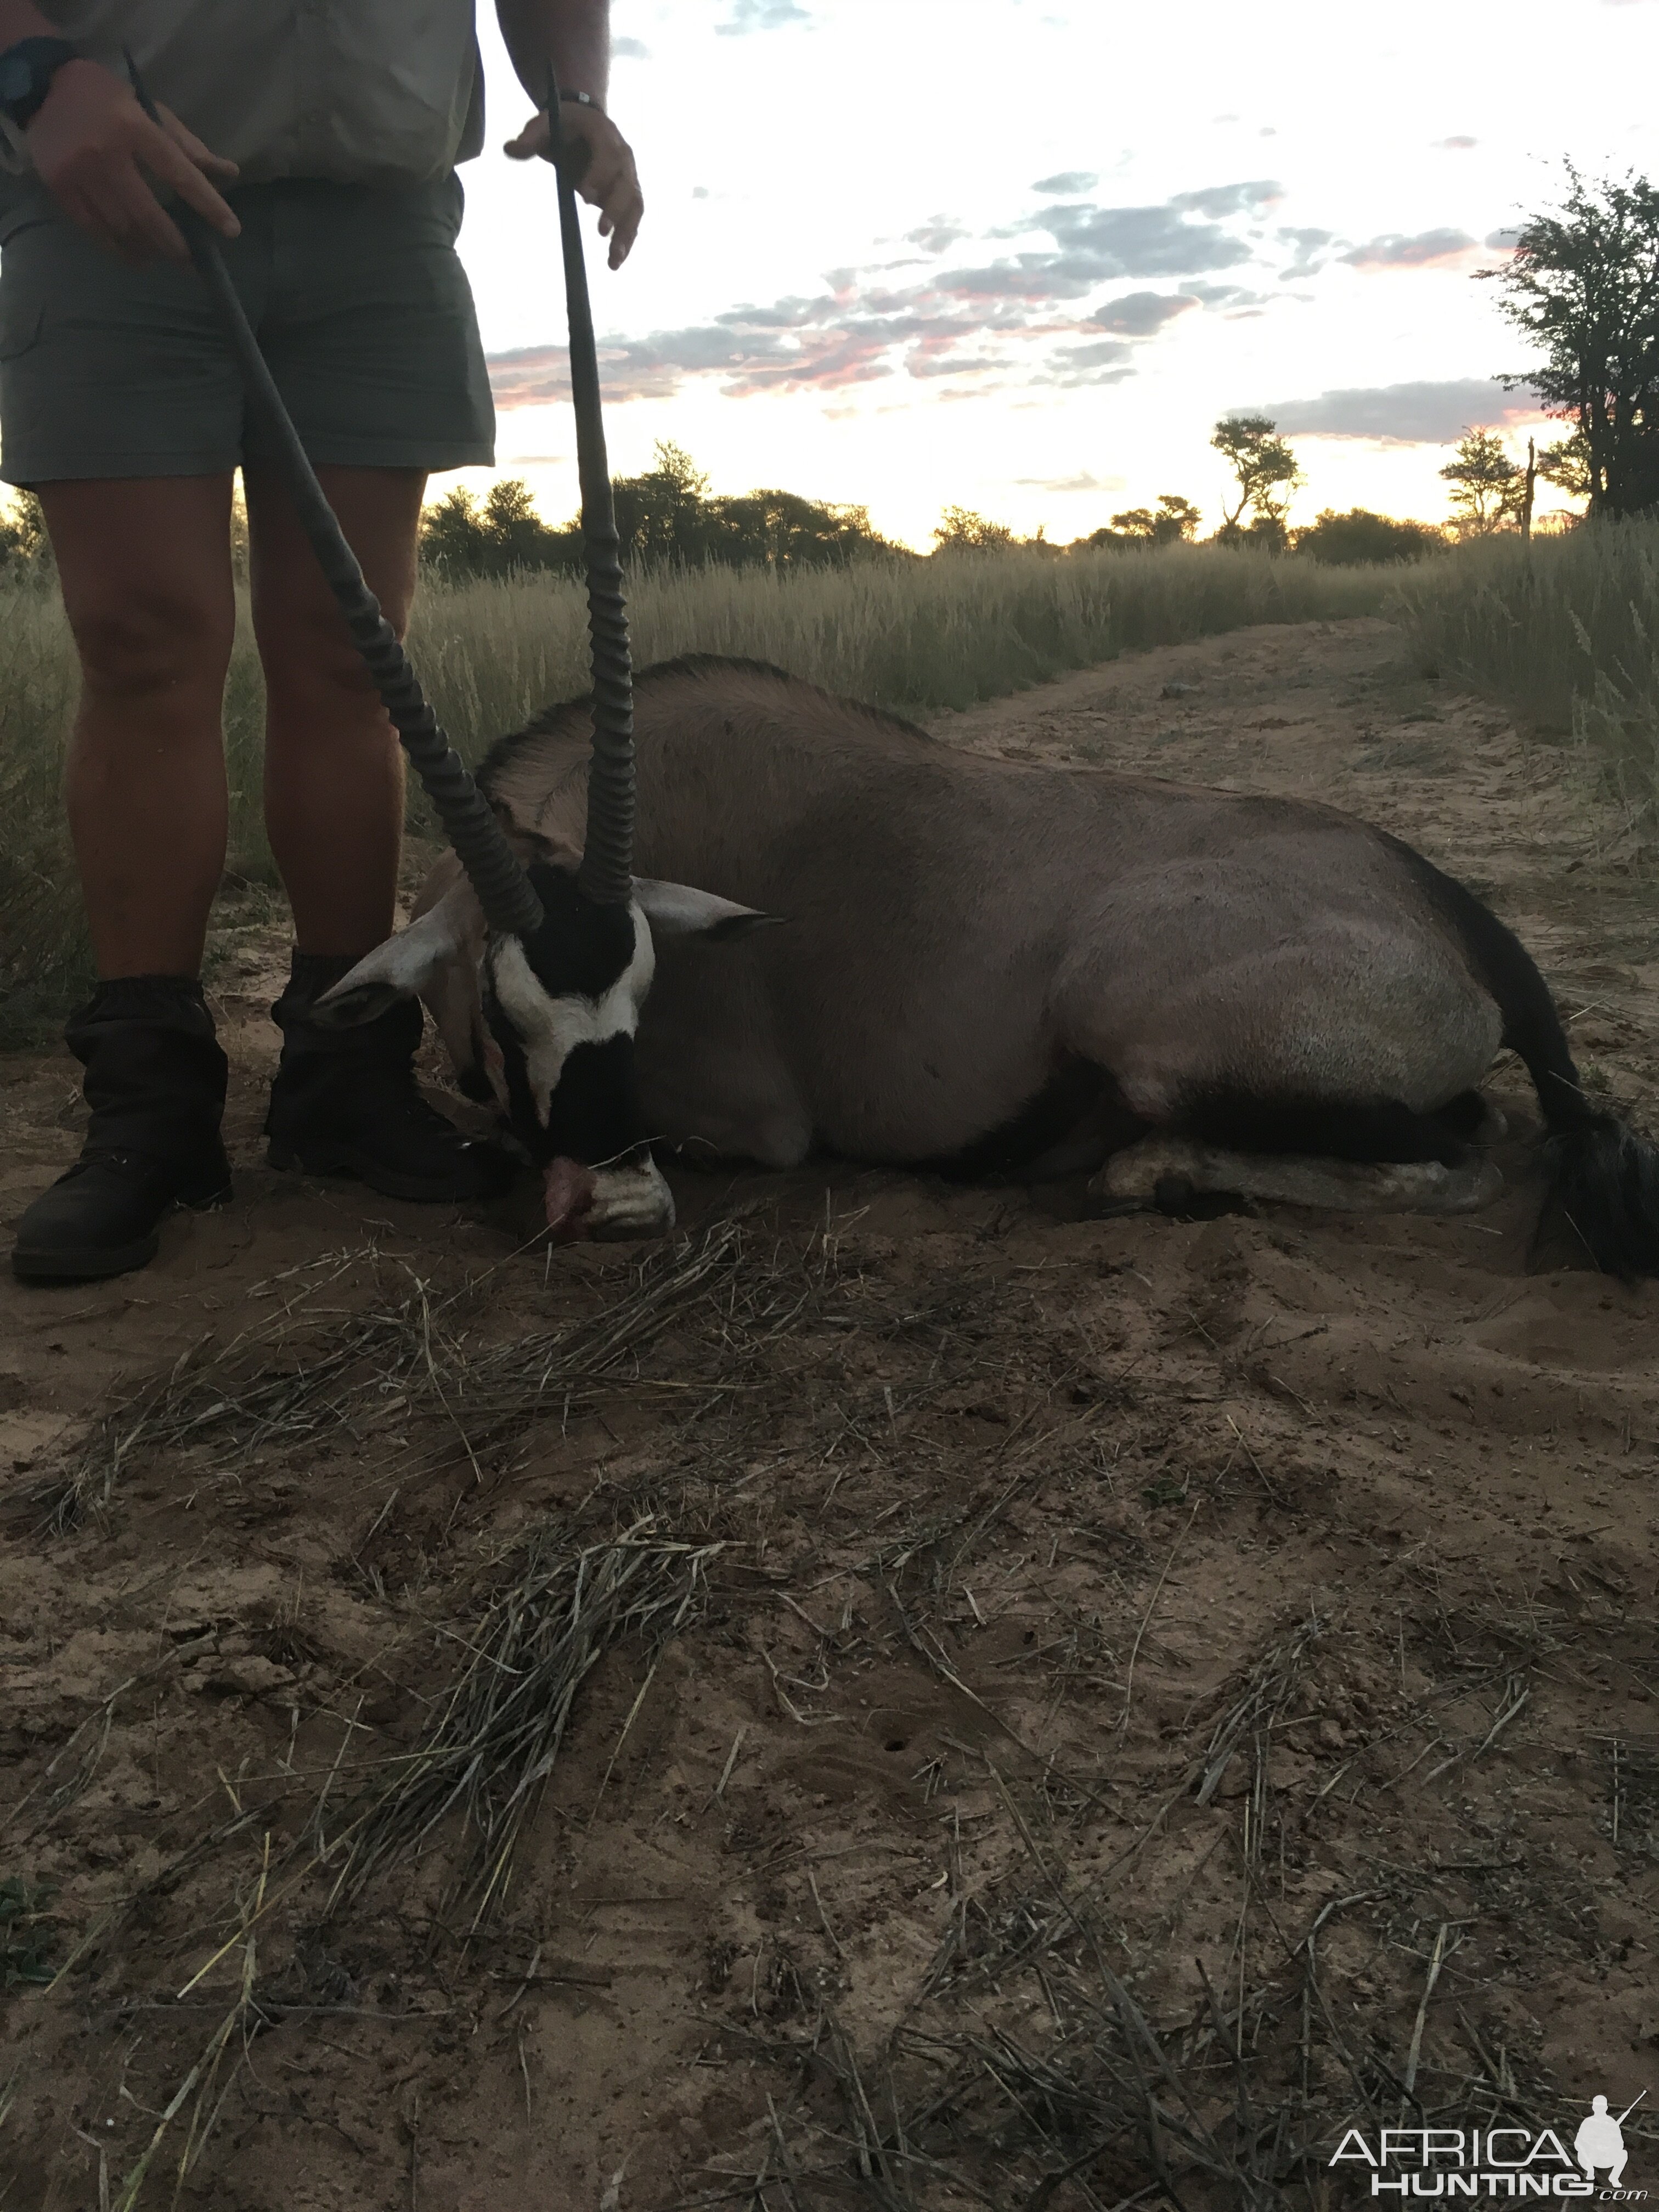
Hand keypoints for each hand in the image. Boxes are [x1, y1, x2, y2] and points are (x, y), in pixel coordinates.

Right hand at [25, 59, 239, 263]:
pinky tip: (134, 256)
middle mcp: (105, 152)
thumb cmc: (106, 98)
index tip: (231, 230)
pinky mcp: (58, 185)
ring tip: (163, 257)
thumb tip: (230, 174)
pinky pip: (93, 228)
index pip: (179, 173)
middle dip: (174, 243)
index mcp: (133, 126)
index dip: (208, 205)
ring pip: (121, 226)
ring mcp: (78, 171)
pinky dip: (117, 248)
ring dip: (147, 248)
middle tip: (190, 260)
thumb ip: (189, 146)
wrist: (43, 84)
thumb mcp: (150, 110)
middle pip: (148, 213)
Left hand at [504, 101, 641, 268]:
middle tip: (601, 232)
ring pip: (634, 206)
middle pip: (627, 185)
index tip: (584, 196)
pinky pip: (632, 219)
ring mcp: (628, 177)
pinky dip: (626, 240)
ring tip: (613, 260)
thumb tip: (509, 148)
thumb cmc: (564, 124)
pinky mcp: (627, 195)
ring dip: (626, 233)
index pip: (608, 156)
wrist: (586, 124)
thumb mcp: (545, 123)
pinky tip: (615, 262)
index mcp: (605, 135)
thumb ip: (530, 137)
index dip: (599, 176)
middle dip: (616, 209)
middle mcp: (624, 156)